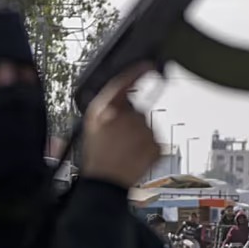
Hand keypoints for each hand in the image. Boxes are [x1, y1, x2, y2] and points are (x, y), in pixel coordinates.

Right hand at [81, 65, 158, 187]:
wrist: (105, 183)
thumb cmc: (96, 155)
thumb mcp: (92, 123)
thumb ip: (107, 104)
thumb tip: (123, 91)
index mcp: (107, 110)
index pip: (126, 82)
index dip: (138, 72)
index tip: (148, 65)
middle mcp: (128, 117)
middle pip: (138, 110)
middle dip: (131, 121)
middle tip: (119, 139)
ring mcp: (145, 132)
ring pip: (147, 126)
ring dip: (139, 135)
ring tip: (124, 150)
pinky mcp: (157, 145)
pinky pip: (155, 140)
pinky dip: (148, 147)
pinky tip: (135, 155)